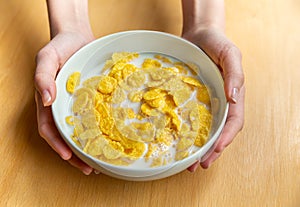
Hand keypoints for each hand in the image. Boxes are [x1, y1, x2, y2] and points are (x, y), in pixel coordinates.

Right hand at [35, 31, 94, 174]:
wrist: (76, 36)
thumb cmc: (59, 46)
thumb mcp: (46, 57)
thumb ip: (43, 77)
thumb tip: (46, 100)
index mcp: (48, 101)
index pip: (49, 129)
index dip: (57, 145)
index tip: (69, 157)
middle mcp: (62, 106)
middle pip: (66, 136)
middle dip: (75, 155)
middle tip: (90, 168)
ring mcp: (76, 104)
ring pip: (80, 131)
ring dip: (87, 148)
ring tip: (100, 162)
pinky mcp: (90, 99)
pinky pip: (94, 118)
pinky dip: (98, 130)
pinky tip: (110, 138)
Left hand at [182, 27, 244, 170]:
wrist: (200, 34)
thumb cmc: (217, 42)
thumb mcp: (230, 54)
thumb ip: (235, 74)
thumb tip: (234, 98)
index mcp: (233, 95)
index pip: (233, 122)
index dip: (225, 138)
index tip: (216, 150)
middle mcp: (220, 103)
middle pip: (219, 132)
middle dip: (211, 151)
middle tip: (199, 165)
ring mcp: (206, 102)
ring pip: (204, 130)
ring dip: (199, 148)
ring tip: (188, 163)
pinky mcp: (191, 99)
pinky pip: (190, 118)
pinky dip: (186, 132)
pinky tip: (177, 142)